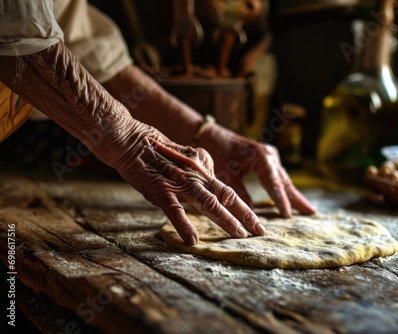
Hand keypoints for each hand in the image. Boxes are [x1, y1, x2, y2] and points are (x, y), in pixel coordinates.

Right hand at [108, 121, 264, 244]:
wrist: (131, 139)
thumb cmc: (158, 150)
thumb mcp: (187, 155)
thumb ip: (203, 168)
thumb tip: (215, 180)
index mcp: (203, 170)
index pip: (229, 191)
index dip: (245, 208)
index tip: (258, 224)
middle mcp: (196, 176)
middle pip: (226, 197)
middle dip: (245, 215)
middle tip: (260, 232)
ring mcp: (179, 183)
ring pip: (207, 202)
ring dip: (224, 219)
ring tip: (238, 235)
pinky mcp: (159, 189)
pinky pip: (174, 209)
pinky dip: (184, 224)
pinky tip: (192, 239)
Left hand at [199, 123, 315, 217]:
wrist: (211, 136)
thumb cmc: (216, 154)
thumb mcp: (225, 176)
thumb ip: (238, 195)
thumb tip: (251, 216)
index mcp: (260, 156)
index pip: (273, 182)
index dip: (281, 200)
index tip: (287, 216)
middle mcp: (269, 155)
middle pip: (285, 181)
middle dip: (297, 198)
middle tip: (312, 213)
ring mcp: (270, 156)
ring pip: (284, 180)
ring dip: (294, 195)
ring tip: (308, 210)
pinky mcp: (268, 159)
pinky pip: (279, 177)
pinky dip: (285, 189)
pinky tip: (293, 200)